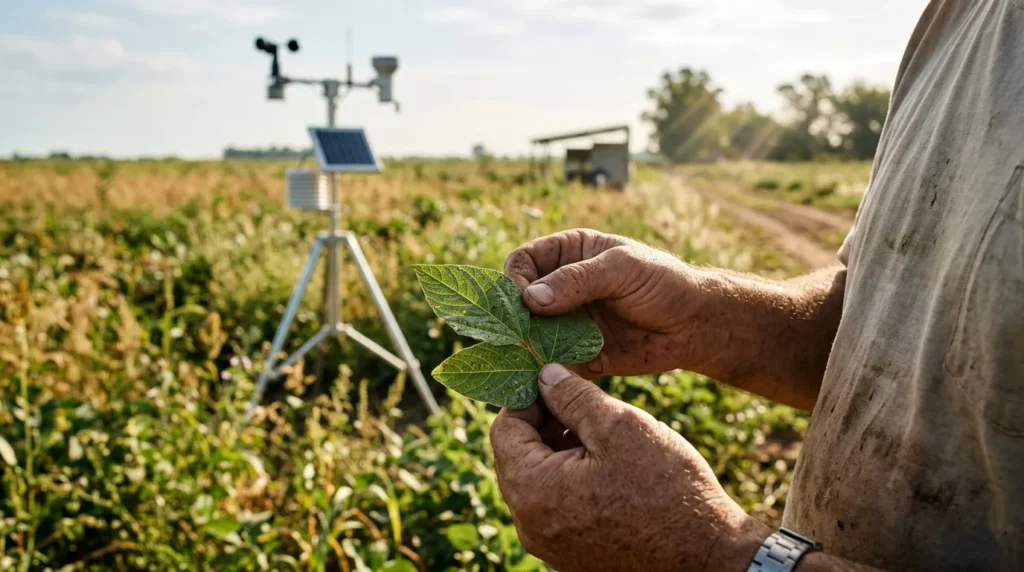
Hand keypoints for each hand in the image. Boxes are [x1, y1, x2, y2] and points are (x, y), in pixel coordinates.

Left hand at [491, 364, 767, 571]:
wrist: (710, 559)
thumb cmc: (668, 490)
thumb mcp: (621, 427)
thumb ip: (574, 397)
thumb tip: (545, 376)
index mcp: (532, 490)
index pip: (504, 428)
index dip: (529, 396)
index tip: (559, 380)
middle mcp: (531, 525)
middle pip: (518, 457)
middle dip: (546, 423)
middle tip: (584, 402)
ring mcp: (551, 545)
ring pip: (539, 481)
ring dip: (561, 451)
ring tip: (603, 434)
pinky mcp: (572, 555)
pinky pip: (558, 507)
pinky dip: (573, 480)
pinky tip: (610, 468)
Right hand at [504, 229, 704, 376]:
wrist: (696, 325)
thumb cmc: (664, 283)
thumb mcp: (622, 269)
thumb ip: (577, 280)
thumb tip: (531, 299)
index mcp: (569, 254)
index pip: (523, 262)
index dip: (516, 280)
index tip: (525, 300)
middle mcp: (561, 287)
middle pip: (519, 301)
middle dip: (514, 318)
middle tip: (517, 335)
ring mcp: (568, 323)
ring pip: (529, 335)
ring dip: (524, 346)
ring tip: (527, 358)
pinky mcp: (577, 355)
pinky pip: (550, 363)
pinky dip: (542, 370)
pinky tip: (541, 377)